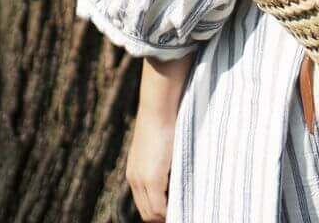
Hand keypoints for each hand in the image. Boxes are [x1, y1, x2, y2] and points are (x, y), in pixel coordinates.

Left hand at [127, 101, 176, 221]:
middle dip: (162, 217)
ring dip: (167, 215)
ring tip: (183, 212)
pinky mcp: (152, 179)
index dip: (158, 212)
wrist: (158, 107)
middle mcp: (134, 179)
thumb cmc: (164, 120)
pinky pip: (159, 207)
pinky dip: (169, 212)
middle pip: (147, 213)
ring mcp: (141, 180)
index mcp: (135, 171)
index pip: (145, 204)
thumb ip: (162, 161)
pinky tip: (181, 208)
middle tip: (181, 214)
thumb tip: (175, 173)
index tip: (174, 210)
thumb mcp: (160, 145)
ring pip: (152, 213)